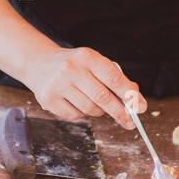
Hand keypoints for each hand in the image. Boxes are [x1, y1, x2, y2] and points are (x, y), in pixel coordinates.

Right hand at [22, 46, 141, 129]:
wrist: (39, 63)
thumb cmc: (74, 65)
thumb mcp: (93, 63)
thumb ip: (114, 78)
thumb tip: (135, 99)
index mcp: (86, 57)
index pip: (113, 78)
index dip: (129, 94)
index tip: (140, 107)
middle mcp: (70, 69)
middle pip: (102, 98)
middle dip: (120, 112)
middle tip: (130, 122)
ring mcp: (58, 85)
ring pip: (89, 109)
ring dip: (99, 111)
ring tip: (95, 103)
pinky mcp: (48, 100)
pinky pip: (75, 116)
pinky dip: (82, 114)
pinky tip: (76, 102)